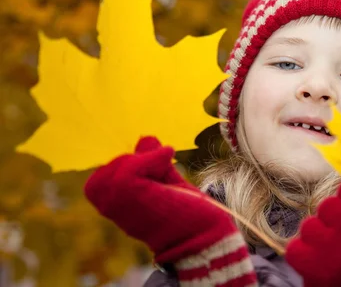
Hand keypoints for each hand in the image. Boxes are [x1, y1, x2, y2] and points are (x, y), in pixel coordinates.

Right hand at [84, 137, 240, 263]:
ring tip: (163, 163)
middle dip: (127, 162)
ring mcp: (122, 207)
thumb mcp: (170, 182)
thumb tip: (146, 138)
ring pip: (112, 172)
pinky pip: (127, 171)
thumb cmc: (192, 214)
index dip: (121, 167)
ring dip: (138, 160)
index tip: (153, 166)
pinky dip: (148, 157)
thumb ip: (154, 164)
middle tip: (158, 164)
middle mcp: (116, 211)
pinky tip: (168, 156)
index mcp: (120, 208)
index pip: (99, 182)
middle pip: (101, 177)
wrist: (205, 236)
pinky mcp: (134, 198)